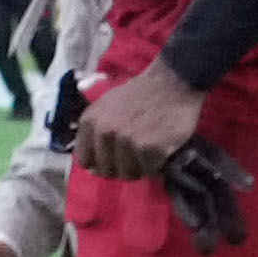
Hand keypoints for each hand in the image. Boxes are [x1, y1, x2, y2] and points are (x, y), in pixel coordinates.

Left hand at [73, 59, 210, 188]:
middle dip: (121, 167)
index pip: (85, 160)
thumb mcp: (106, 106)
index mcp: (90, 122)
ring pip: (129, 173)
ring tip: (149, 149)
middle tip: (136, 156)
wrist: (172, 83)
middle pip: (107, 170)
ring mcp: (127, 141)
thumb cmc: (140, 95)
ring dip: (140, 167)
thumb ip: (96, 131)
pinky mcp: (150, 148)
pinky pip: (150, 170)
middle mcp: (105, 132)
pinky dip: (157, 165)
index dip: (100, 164)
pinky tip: (161, 148)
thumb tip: (90, 166)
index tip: (112, 161)